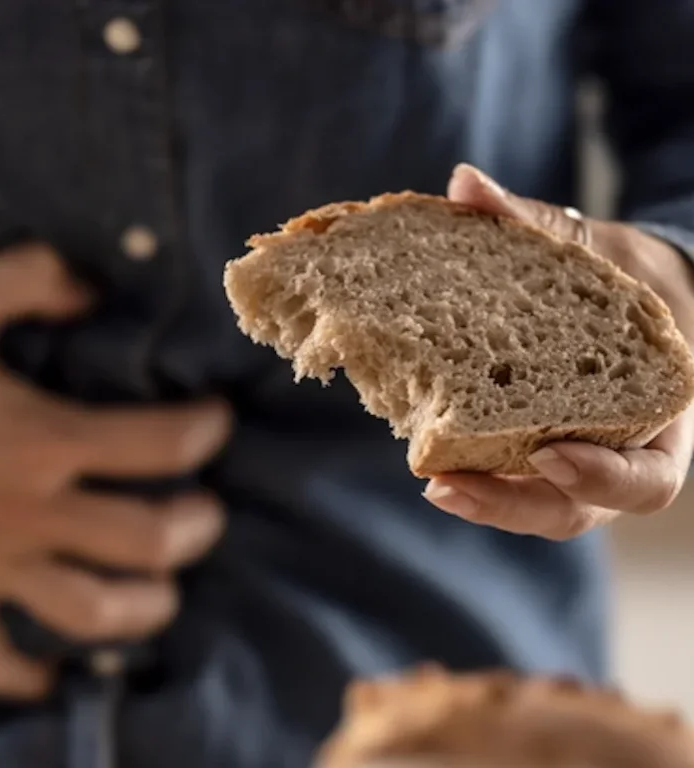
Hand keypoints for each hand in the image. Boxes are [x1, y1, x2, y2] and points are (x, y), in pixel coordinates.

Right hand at [0, 244, 230, 698]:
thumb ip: (30, 279)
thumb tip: (93, 289)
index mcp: (42, 438)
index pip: (160, 444)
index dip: (204, 431)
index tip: (214, 421)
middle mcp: (30, 512)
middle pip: (146, 541)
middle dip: (194, 527)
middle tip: (202, 510)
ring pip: (90, 612)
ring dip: (141, 608)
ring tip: (160, 589)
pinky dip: (23, 676)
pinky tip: (51, 676)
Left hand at [422, 163, 693, 539]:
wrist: (621, 290)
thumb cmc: (620, 274)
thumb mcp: (592, 247)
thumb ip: (534, 223)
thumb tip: (465, 184)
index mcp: (661, 416)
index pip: (647, 479)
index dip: (602, 476)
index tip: (547, 452)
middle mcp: (620, 451)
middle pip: (576, 509)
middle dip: (512, 505)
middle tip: (445, 486)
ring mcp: (577, 460)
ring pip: (537, 506)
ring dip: (484, 500)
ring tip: (431, 482)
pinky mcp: (533, 452)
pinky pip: (507, 476)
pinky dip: (470, 468)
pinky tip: (422, 452)